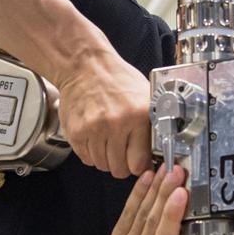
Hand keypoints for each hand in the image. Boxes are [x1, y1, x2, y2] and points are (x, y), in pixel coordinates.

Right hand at [59, 59, 151, 177]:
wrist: (85, 65)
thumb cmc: (116, 79)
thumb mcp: (144, 97)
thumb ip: (151, 126)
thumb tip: (157, 155)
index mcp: (138, 116)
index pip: (139, 164)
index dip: (139, 165)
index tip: (137, 161)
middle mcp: (116, 124)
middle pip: (119, 169)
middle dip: (122, 165)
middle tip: (122, 153)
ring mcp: (94, 129)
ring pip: (102, 165)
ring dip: (105, 158)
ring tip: (107, 141)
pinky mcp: (76, 132)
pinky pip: (86, 158)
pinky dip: (91, 152)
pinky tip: (95, 137)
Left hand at [110, 165, 187, 234]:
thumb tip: (206, 224)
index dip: (172, 213)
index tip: (183, 193)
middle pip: (150, 221)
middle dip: (164, 192)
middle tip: (177, 171)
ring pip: (139, 215)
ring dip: (152, 189)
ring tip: (166, 170)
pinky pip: (127, 215)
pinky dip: (137, 195)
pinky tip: (147, 179)